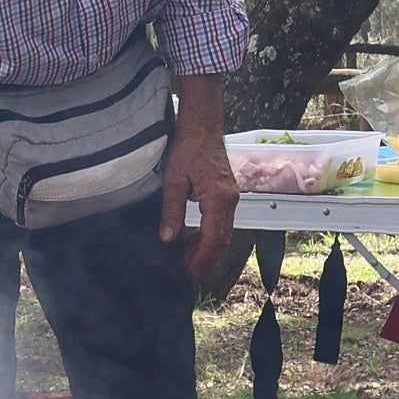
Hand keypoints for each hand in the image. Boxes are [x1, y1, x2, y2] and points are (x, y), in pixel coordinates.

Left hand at [159, 120, 237, 276]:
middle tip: (189, 272)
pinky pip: (222, 221)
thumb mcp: (173, 181)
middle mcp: (230, 200)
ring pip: (224, 233)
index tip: (189, 270)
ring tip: (189, 260)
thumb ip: (172, 211)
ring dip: (208, 248)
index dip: (200, 258)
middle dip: (206, 259)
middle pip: (222, 240)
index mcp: (219, 199)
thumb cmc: (188, 148)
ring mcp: (231, 197)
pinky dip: (210, 235)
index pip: (213, 238)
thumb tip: (167, 238)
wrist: (202, 127)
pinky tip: (194, 239)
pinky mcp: (227, 193)